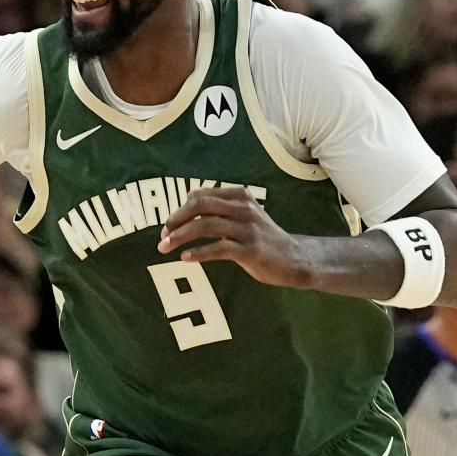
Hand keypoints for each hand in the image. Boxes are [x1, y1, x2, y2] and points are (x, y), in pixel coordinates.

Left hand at [158, 186, 306, 287]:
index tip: (168, 225)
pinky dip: (199, 253)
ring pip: (206, 226)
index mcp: (240, 196)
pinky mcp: (250, 250)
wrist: (294, 259)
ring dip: (181, 237)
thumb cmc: (264, 238)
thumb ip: (220, 206)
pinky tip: (185, 258)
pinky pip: (218, 248)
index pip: (201, 196)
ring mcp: (247, 229)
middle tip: (162, 235)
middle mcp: (243, 208)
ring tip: (165, 247)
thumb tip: (189, 197)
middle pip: (200, 207)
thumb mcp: (244, 215)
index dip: (180, 210)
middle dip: (177, 220)